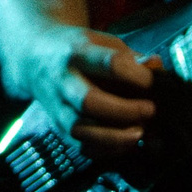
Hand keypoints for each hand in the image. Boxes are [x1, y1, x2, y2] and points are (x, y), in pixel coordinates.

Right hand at [21, 24, 160, 155]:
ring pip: (81, 130)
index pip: (110, 64)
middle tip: (150, 110)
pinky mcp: (57, 126)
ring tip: (140, 133)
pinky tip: (124, 142)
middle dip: (125, 111)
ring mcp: (56, 106)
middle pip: (89, 101)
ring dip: (115, 137)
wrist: (34, 56)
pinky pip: (80, 147)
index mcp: (78, 52)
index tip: (154, 82)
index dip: (137, 76)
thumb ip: (132, 57)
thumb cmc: (78, 50)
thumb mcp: (103, 41)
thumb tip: (158, 70)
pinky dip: (106, 150)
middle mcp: (63, 80)